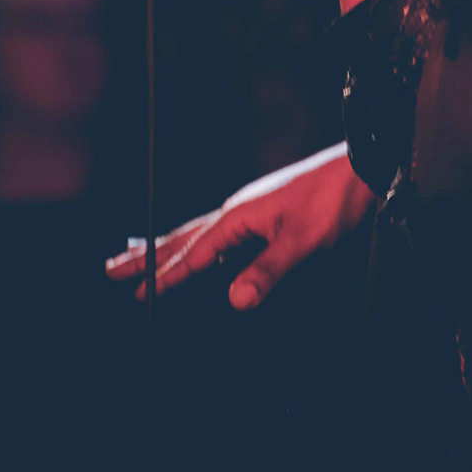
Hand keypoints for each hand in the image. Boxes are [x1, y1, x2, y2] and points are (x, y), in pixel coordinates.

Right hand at [104, 143, 372, 308]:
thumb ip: (268, 270)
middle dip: (149, 256)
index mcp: (239, 216)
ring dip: (166, 247)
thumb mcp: (303, 239)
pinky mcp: (263, 214)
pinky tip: (197, 252)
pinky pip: (217, 234)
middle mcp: (237, 211)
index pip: (194, 253)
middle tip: (111, 270)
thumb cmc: (333, 200)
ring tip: (136, 254)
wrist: (360, 169)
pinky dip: (195, 244)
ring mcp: (249, 211)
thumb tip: (234, 301)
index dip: (167, 277)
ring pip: (196, 233)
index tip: (138, 295)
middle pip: (183, 238)